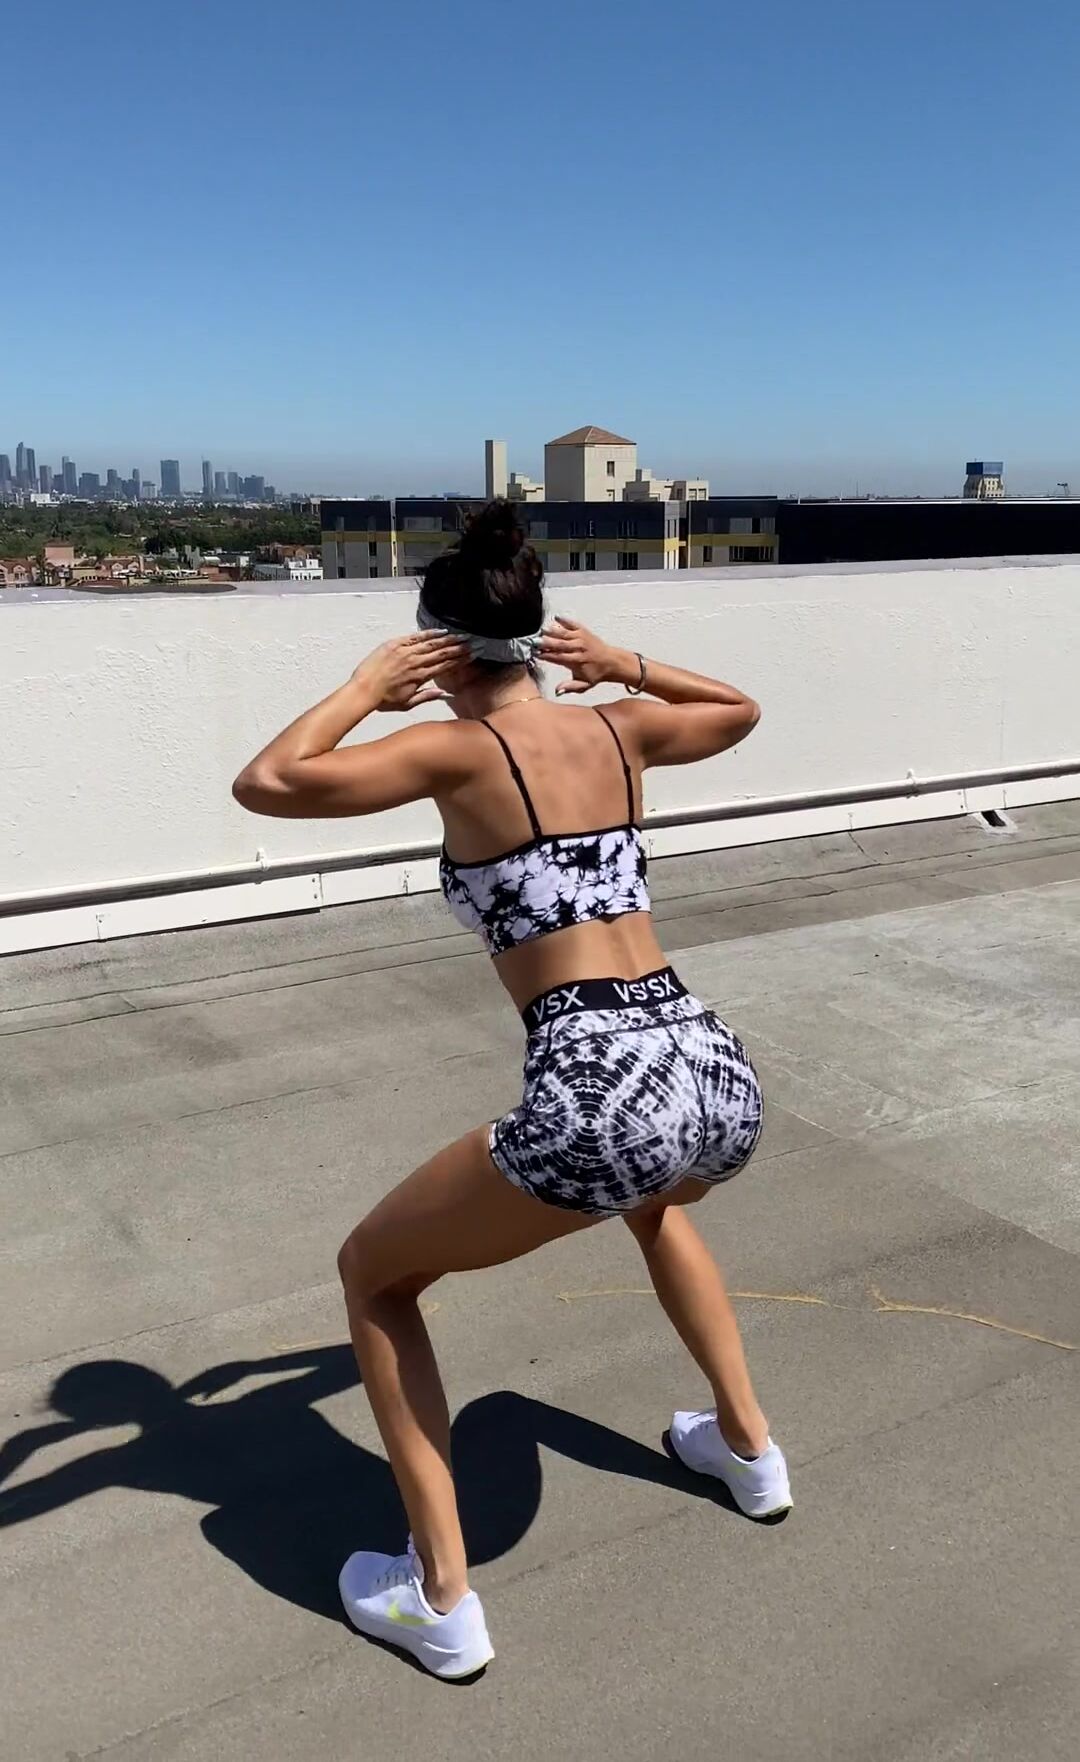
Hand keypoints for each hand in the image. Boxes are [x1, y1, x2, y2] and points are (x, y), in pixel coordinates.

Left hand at [351, 633, 465, 711]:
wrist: (363, 690)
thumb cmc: (383, 700)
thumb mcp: (407, 704)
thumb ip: (427, 697)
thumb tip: (445, 694)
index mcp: (421, 677)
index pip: (445, 666)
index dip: (460, 661)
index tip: (472, 656)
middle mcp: (416, 663)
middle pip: (443, 653)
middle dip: (459, 648)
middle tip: (473, 643)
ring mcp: (406, 652)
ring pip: (432, 644)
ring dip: (449, 640)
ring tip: (462, 636)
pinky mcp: (395, 644)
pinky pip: (416, 636)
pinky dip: (429, 633)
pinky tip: (441, 632)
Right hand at [539, 617, 626, 695]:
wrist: (612, 662)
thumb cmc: (596, 674)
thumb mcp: (584, 685)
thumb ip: (570, 687)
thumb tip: (557, 691)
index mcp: (577, 661)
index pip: (558, 657)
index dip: (547, 655)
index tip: (537, 654)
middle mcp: (579, 648)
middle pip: (560, 644)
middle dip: (547, 642)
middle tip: (535, 641)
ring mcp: (581, 638)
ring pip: (565, 634)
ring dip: (552, 632)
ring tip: (542, 630)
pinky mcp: (584, 631)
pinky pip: (573, 624)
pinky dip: (565, 620)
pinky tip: (556, 617)